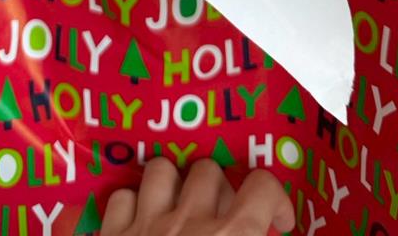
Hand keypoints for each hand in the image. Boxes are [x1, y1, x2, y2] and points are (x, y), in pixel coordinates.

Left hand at [102, 158, 294, 235]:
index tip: (278, 221)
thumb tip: (270, 224)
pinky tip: (139, 220)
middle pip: (208, 170)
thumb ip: (255, 233)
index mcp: (232, 235)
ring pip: (160, 169)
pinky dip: (130, 206)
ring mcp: (146, 225)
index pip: (263, 187)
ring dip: (172, 184)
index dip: (276, 199)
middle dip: (218, 189)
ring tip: (180, 205)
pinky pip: (120, 198)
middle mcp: (189, 221)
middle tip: (223, 215)